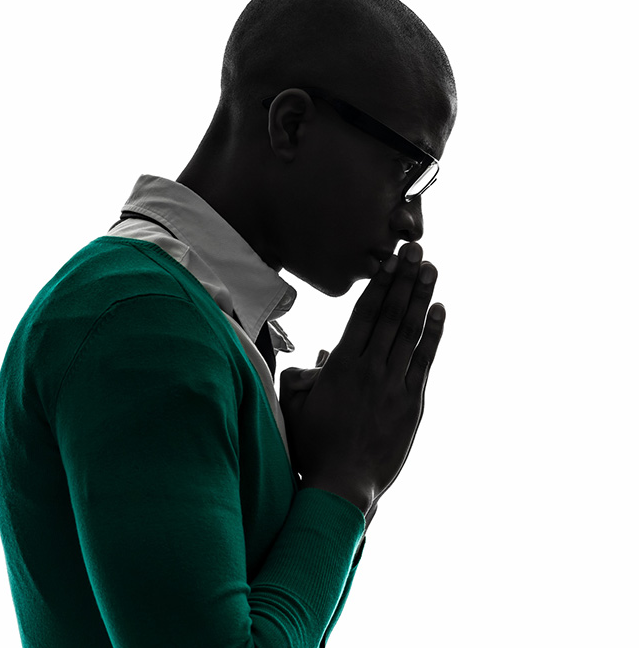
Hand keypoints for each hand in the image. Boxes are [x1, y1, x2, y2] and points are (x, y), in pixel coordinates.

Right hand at [279, 242, 444, 513]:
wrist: (340, 486)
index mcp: (341, 366)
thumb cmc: (313, 446)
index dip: (379, 284)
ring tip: (431, 270)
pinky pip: (424, 361)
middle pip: (390, 314)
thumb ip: (305, 376)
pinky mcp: (411, 403)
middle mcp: (370, 368)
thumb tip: (323, 356)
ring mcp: (393, 385)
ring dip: (421, 298)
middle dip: (404, 279)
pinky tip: (440, 312)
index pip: (364, 314)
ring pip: (409, 332)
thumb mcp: (296, 406)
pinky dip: (433, 334)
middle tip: (416, 250)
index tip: (390, 261)